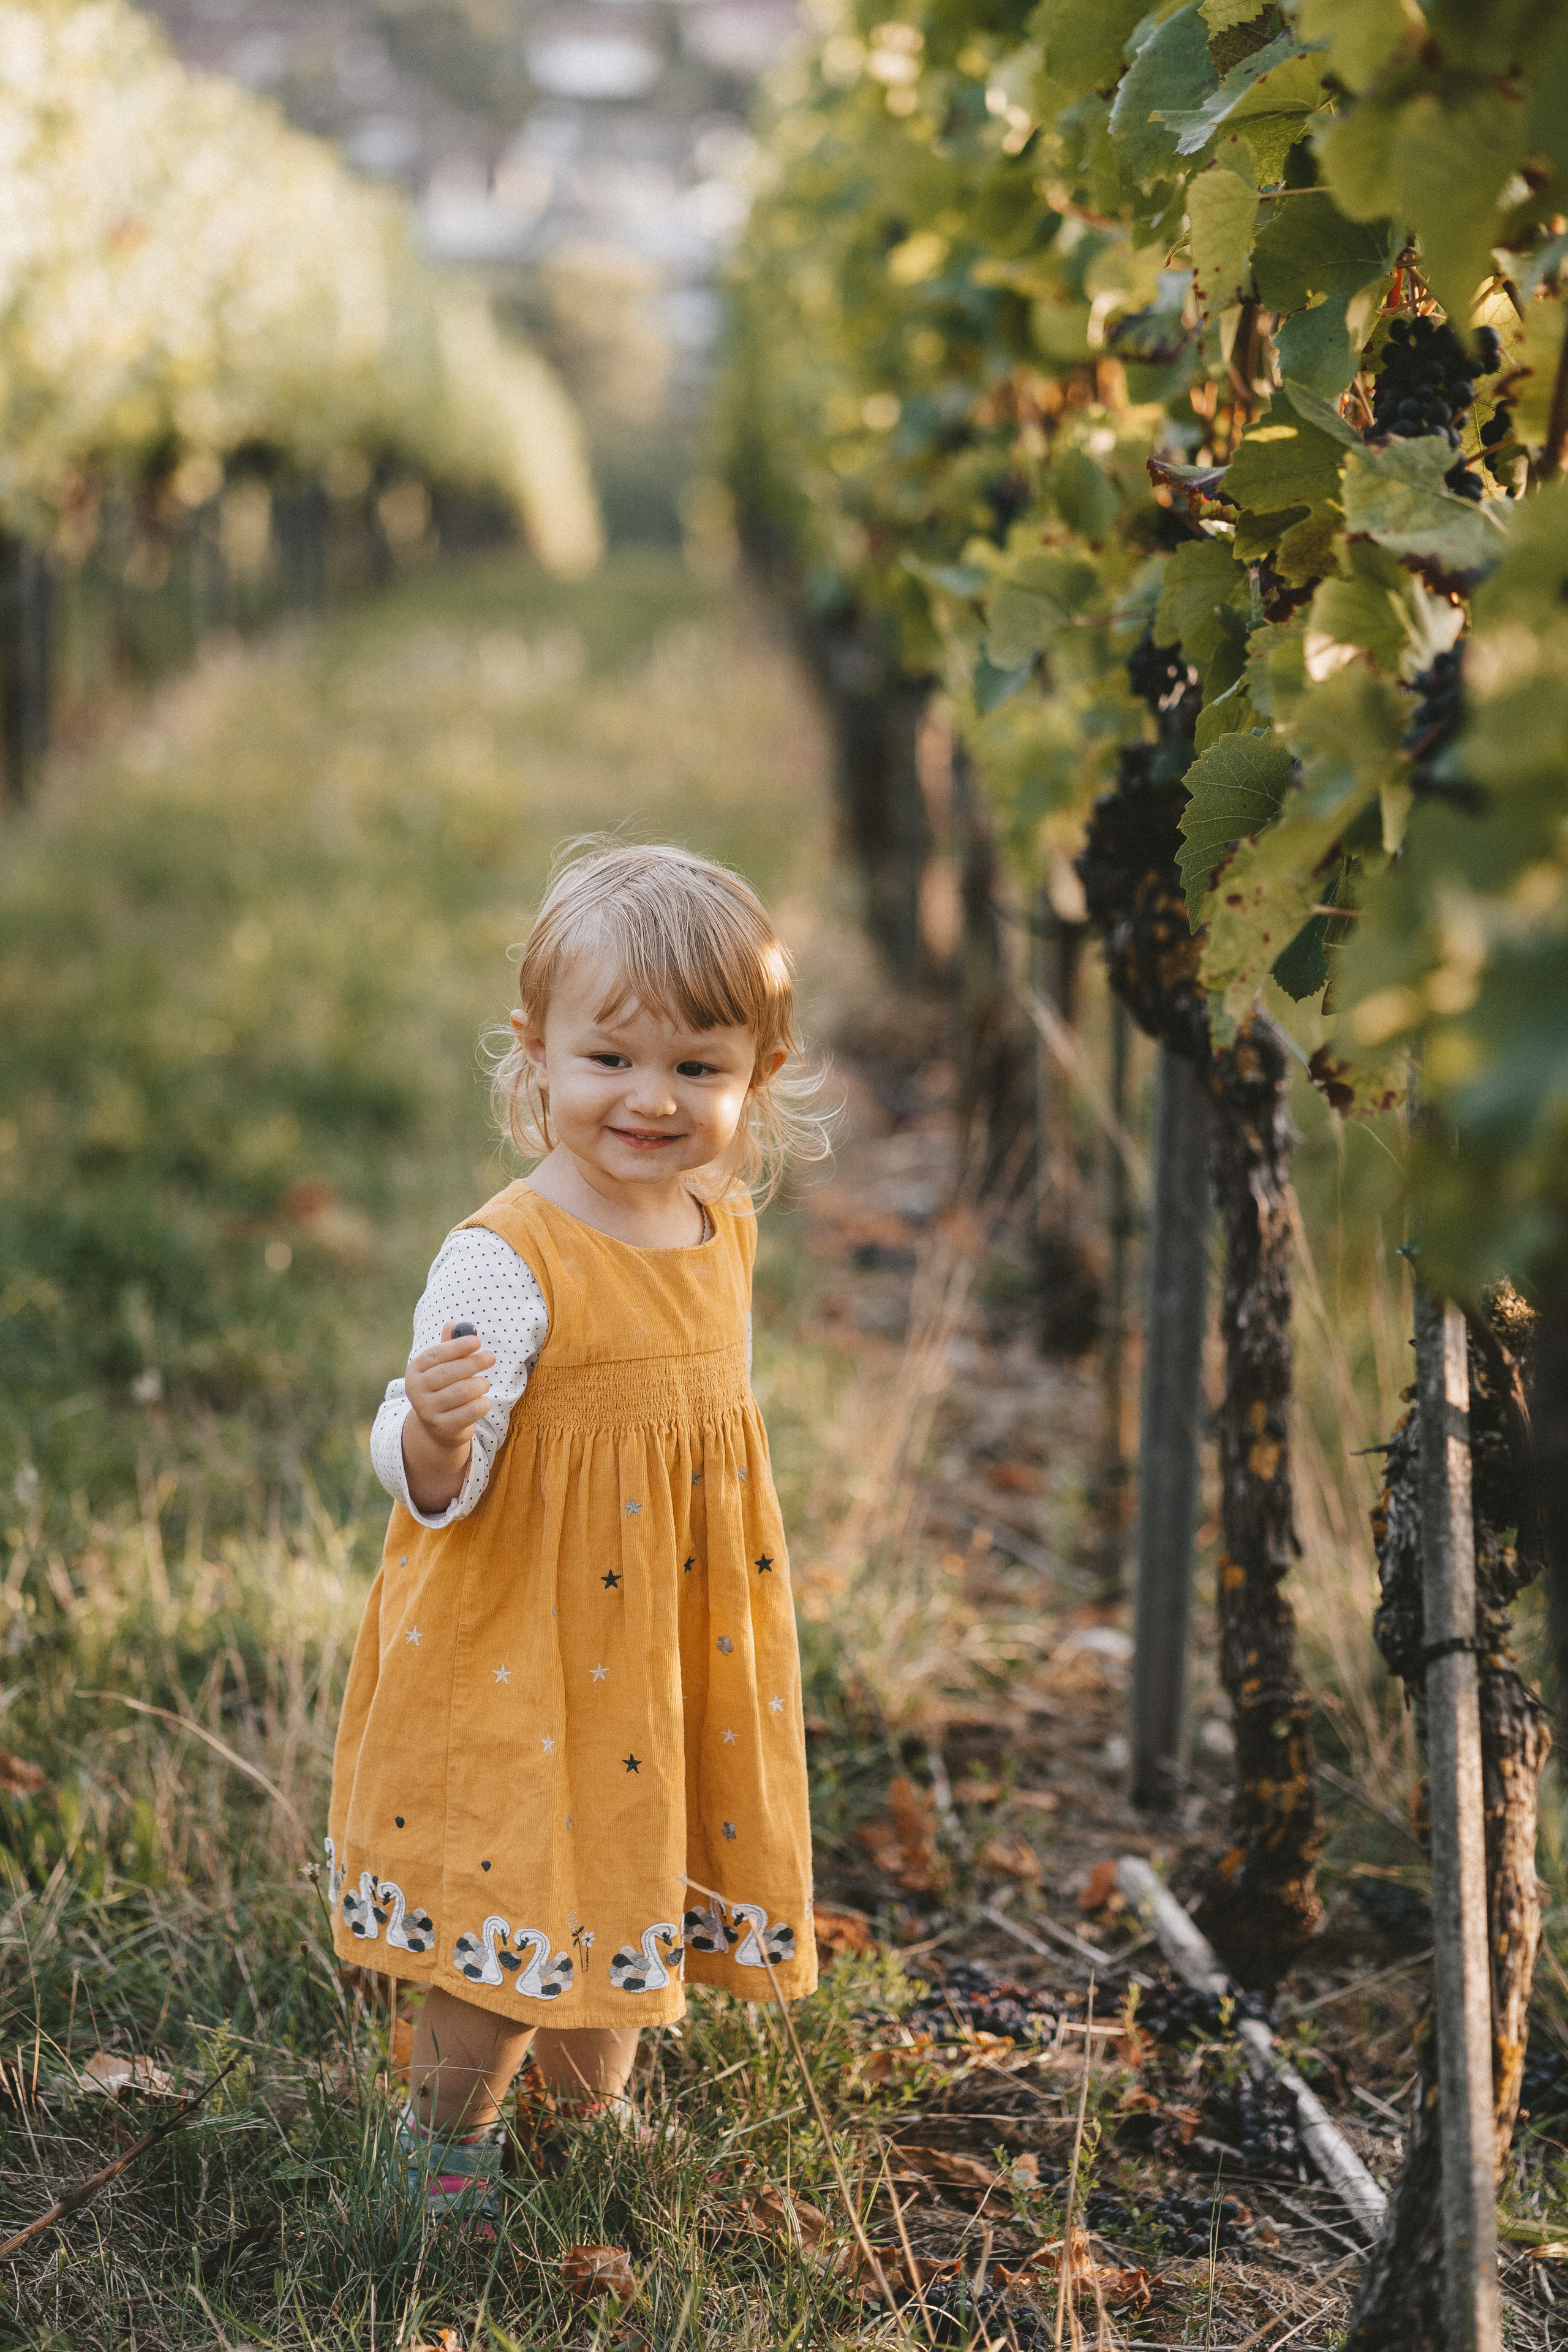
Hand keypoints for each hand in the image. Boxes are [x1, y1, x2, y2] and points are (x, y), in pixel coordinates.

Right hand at [401, 1322, 495, 1514]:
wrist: (438, 1426)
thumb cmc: (444, 1388)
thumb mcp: (443, 1366)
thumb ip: (449, 1347)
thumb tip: (454, 1324)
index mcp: (415, 1371)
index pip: (435, 1355)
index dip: (457, 1347)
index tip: (477, 1341)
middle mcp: (416, 1391)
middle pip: (449, 1372)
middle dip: (473, 1362)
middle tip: (490, 1357)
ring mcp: (428, 1411)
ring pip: (462, 1391)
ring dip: (480, 1384)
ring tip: (484, 1384)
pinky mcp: (443, 1428)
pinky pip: (471, 1411)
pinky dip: (482, 1403)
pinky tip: (482, 1401)